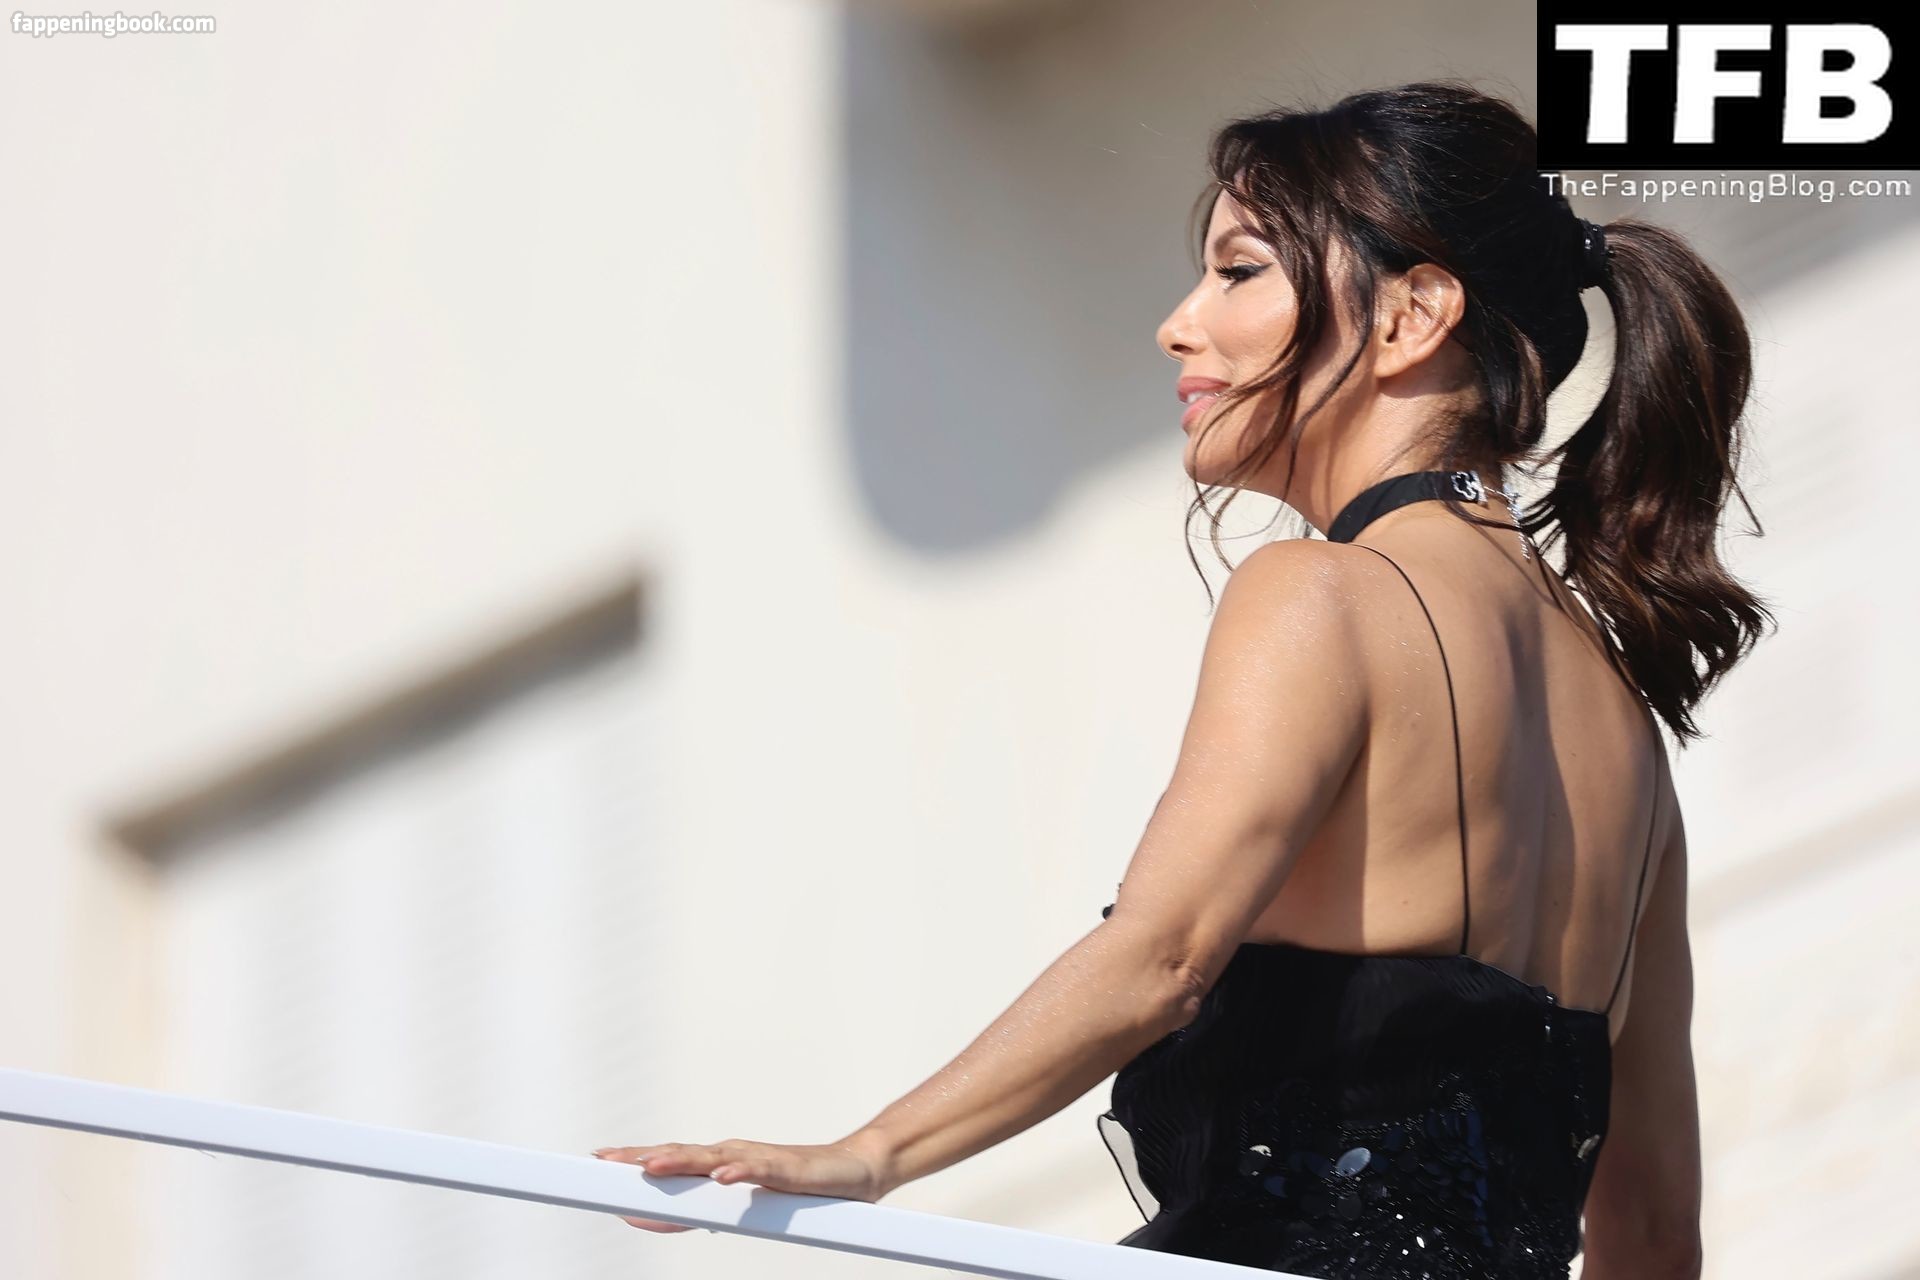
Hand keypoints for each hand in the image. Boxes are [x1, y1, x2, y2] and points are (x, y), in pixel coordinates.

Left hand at [590, 1135, 894, 1232]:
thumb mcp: (742, 1206)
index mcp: (720, 1163)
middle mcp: (734, 1156)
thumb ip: (700, 1213)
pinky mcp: (788, 1169)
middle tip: (606, 1160)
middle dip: (642, 1158)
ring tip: (650, 1166)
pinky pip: (760, 1169)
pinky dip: (739, 1170)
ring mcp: (760, 1159)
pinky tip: (720, 1174)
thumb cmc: (797, 1187)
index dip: (635, 1159)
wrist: (853, 1171)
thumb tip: (655, 1221)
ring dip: (681, 1161)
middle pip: (681, 1156)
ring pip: (714, 1158)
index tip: (599, 1161)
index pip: (671, 1161)